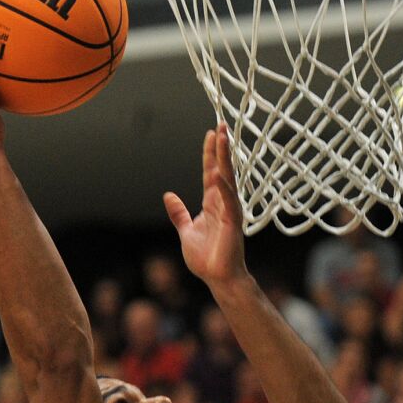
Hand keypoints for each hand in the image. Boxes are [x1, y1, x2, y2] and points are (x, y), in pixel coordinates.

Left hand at [165, 125, 249, 286]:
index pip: (210, 173)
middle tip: (221, 125)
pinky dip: (224, 188)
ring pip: (228, 179)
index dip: (210, 154)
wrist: (218, 278)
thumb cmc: (206, 258)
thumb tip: (168, 196)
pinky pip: (228, 202)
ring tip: (224, 138)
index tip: (210, 134)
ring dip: (225, 159)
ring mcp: (229, 211)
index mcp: (212, 203)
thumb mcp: (186, 231)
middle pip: (221, 169)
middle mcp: (222, 203)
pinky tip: (220, 174)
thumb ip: (179, 213)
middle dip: (220, 148)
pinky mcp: (233, 223)